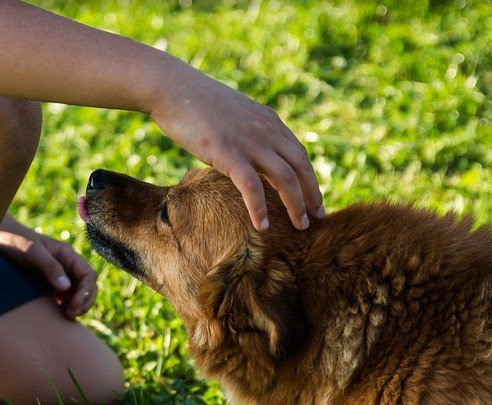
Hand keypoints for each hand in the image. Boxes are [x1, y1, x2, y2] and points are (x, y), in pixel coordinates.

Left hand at [0, 218, 96, 318]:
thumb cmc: (14, 241)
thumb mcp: (32, 252)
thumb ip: (50, 267)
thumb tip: (66, 287)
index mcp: (67, 255)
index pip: (88, 275)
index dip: (86, 291)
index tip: (74, 304)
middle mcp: (66, 266)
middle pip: (87, 286)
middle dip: (84, 301)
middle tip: (71, 314)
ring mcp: (58, 276)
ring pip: (77, 294)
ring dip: (77, 306)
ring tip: (66, 316)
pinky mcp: (48, 284)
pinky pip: (64, 298)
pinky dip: (66, 307)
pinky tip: (58, 314)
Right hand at [149, 71, 322, 230]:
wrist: (173, 89)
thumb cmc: (195, 104)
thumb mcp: (232, 115)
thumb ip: (247, 131)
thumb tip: (246, 151)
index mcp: (268, 121)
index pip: (299, 153)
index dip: (309, 177)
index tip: (313, 198)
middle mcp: (266, 131)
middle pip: (301, 166)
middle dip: (312, 193)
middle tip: (318, 216)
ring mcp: (249, 142)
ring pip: (285, 178)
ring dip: (296, 205)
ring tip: (301, 227)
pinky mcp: (229, 153)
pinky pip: (252, 186)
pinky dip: (260, 208)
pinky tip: (263, 226)